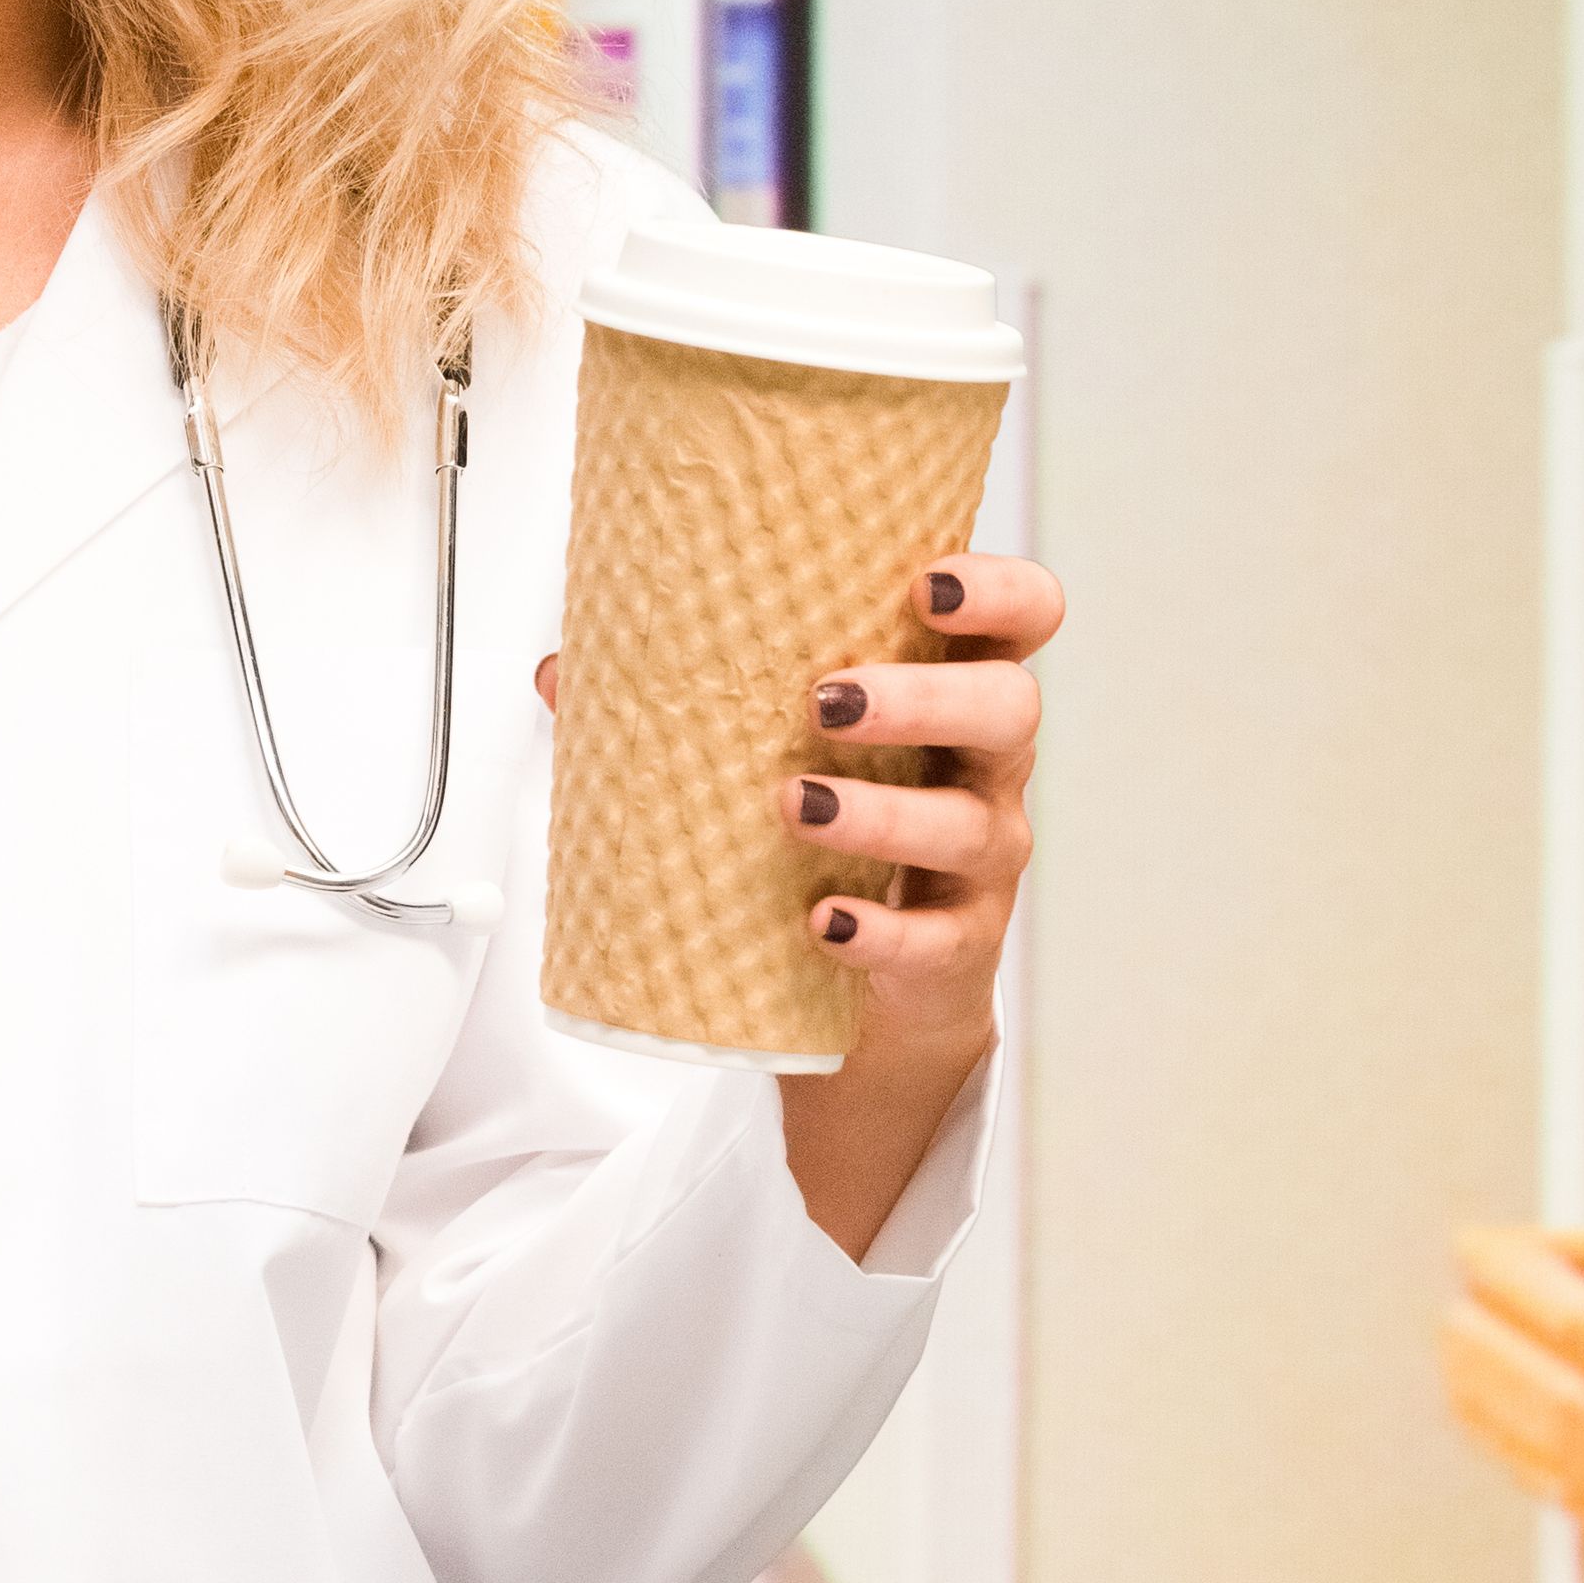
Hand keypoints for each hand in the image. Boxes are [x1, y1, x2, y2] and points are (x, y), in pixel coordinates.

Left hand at [530, 552, 1067, 1254]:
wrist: (873, 998)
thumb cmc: (833, 840)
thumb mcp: (774, 756)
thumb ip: (680, 706)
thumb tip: (560, 670)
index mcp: (952, 693)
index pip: (1023, 617)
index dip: (995, 591)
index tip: (923, 584)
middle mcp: (986, 768)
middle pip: (1009, 708)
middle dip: (924, 696)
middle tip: (827, 698)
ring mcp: (981, 860)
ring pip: (969, 824)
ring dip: (882, 812)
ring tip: (795, 805)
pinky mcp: (957, 949)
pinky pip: (936, 940)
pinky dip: (879, 932)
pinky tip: (824, 921)